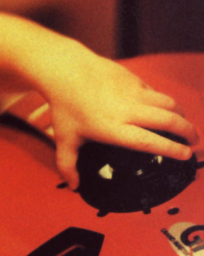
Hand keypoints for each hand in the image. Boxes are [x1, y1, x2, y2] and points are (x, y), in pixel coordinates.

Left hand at [30, 51, 198, 189]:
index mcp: (114, 129)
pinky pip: (156, 91)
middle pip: (169, 121)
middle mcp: (128, 110)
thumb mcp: (64, 138)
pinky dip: (164, 101)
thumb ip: (68, 165)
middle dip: (188, 132)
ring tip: (182, 124)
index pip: (151, 142)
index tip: (187, 155)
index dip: (173, 150)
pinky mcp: (133, 79)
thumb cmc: (64, 105)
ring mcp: (133, 92)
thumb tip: (73, 186)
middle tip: (194, 141)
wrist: (66, 70)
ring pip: (168, 103)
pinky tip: (161, 106)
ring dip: (180, 115)